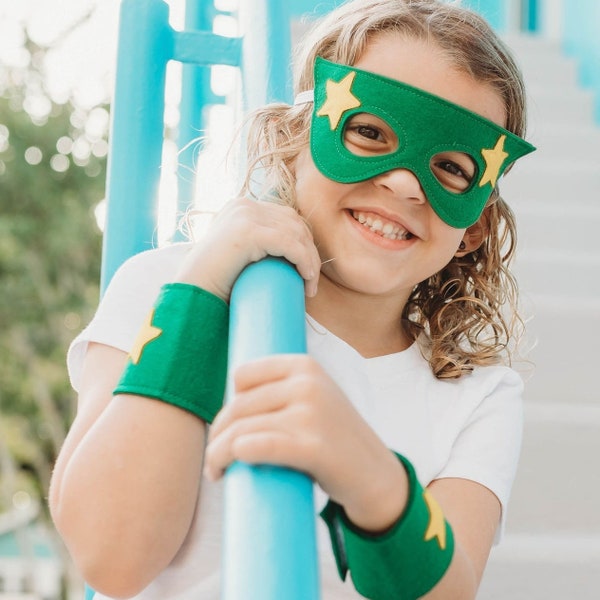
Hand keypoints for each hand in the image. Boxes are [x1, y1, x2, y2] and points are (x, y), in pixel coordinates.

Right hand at [175, 197, 320, 301]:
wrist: (192, 294)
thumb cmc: (214, 283)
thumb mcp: (238, 254)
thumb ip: (255, 246)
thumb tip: (282, 257)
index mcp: (241, 207)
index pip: (286, 217)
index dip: (303, 242)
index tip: (307, 270)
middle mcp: (244, 206)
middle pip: (294, 222)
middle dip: (309, 251)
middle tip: (310, 281)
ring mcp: (245, 216)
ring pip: (296, 234)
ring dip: (310, 261)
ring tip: (309, 286)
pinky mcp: (248, 232)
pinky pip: (290, 244)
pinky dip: (304, 262)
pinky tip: (307, 278)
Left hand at [204, 355, 408, 531]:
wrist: (374, 473)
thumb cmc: (333, 437)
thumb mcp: (314, 397)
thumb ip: (281, 389)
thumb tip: (230, 397)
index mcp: (305, 365)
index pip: (243, 375)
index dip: (230, 402)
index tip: (231, 427)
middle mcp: (308, 384)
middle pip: (239, 406)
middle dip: (218, 434)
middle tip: (214, 460)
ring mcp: (312, 414)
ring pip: (242, 430)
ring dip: (218, 454)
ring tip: (215, 471)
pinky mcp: (313, 447)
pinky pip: (260, 446)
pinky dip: (236, 454)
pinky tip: (229, 468)